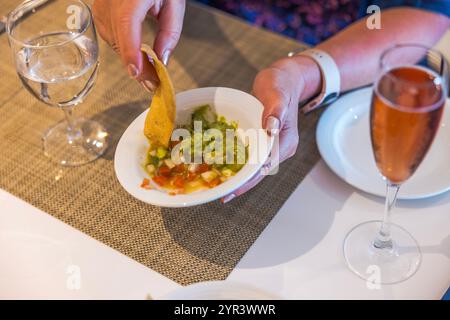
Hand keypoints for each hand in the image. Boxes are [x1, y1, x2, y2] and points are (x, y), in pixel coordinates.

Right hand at [92, 0, 185, 90]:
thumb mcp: (174, 3)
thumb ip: (169, 32)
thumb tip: (161, 61)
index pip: (127, 23)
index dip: (131, 51)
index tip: (138, 73)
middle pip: (120, 38)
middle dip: (137, 65)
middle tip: (153, 84)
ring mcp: (101, 4)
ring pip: (113, 41)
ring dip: (131, 59)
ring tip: (149, 72)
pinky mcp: (98, 10)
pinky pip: (109, 36)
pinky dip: (123, 49)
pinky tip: (136, 55)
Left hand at [222, 56, 320, 202]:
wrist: (284, 79)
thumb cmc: (280, 83)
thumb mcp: (277, 92)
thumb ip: (275, 110)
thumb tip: (270, 129)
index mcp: (286, 141)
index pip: (267, 164)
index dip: (250, 178)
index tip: (235, 188)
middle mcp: (280, 148)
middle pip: (261, 172)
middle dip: (243, 185)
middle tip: (222, 196)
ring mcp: (272, 146)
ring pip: (255, 168)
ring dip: (239, 179)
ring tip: (220, 189)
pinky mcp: (264, 143)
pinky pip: (251, 158)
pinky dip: (238, 166)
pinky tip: (224, 171)